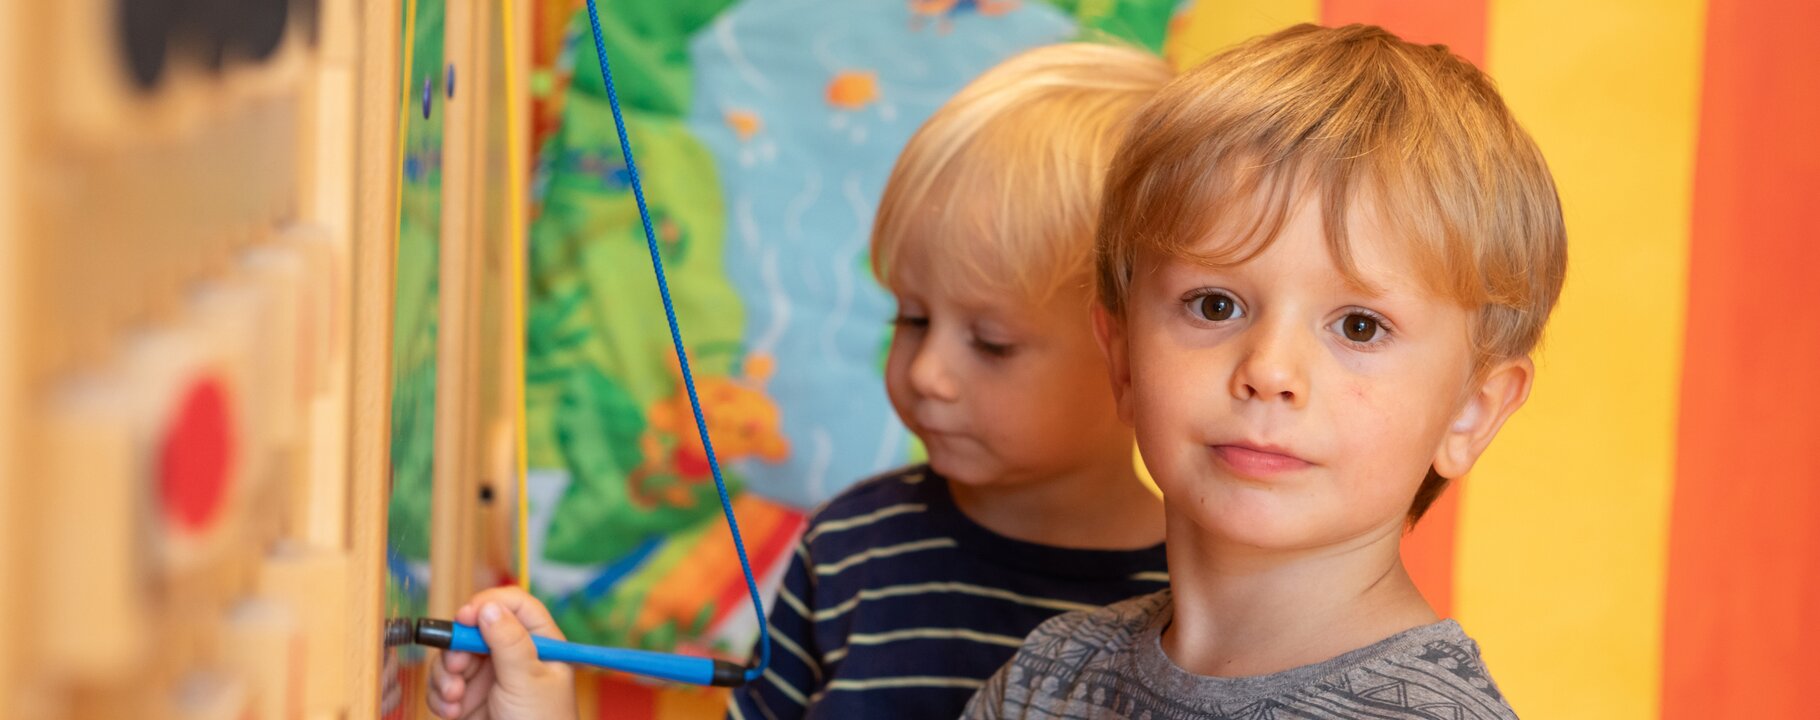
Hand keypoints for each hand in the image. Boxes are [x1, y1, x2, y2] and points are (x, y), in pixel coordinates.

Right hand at [427, 586, 577, 719]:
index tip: (467, 616)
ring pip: (452, 656)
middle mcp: (512, 655)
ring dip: (446, 676)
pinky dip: (440, 696)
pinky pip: (442, 684)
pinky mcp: (467, 699)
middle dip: (458, 648)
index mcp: (539, 643)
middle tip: (457, 668)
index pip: (515, 605)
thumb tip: (489, 607)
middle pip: (474, 628)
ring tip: (455, 698)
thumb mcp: (527, 680)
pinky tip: (452, 712)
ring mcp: (488, 677)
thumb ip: (508, 641)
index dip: (489, 604)